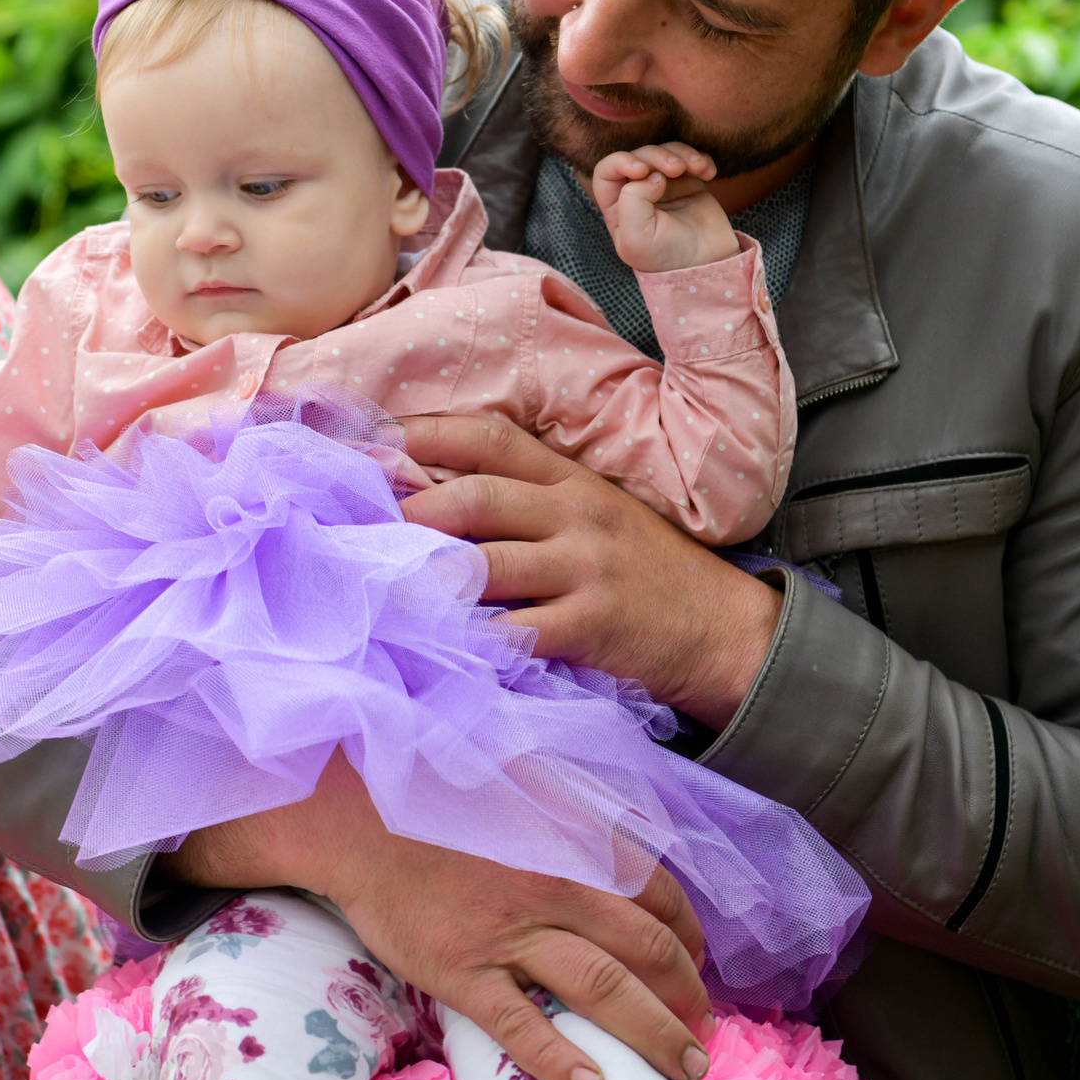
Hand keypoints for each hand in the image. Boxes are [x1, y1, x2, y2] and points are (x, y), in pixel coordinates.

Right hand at [167, 755, 714, 1079]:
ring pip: (602, 990)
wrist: (356, 817)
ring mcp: (509, 934)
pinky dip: (561, 1060)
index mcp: (573, 841)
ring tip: (682, 1066)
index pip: (658, 896)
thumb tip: (627, 836)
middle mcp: (554, 889)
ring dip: (654, 1033)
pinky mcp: (463, 972)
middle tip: (702, 1033)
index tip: (697, 967)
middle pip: (646, 951)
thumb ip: (578, 812)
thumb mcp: (525, 779)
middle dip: (687, 997)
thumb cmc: (438, 795)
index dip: (689, 940)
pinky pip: (521, 1026)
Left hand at [396, 415, 777, 729]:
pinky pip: (519, 633)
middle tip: (358, 523)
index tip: (367, 445)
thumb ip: (526, 498)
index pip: (488, 438)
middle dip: (412, 508)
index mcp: (569, 479)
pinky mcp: (591, 626)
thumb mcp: (592, 513)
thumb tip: (427, 492)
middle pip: (478, 496)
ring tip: (382, 583)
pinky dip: (474, 639)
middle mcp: (575, 514)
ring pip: (489, 563)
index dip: (423, 436)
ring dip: (430, 574)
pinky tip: (441, 643)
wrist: (721, 628)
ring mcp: (585, 569)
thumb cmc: (640, 569)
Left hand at [591, 143, 737, 273]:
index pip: (606, 172)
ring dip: (681, 154)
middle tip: (676, 169)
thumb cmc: (667, 256)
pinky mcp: (688, 182)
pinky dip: (700, 159)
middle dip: (657, 156)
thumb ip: (632, 203)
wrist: (708, 264)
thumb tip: (650, 175)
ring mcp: (663, 185)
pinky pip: (690, 158)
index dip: (620, 161)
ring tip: (697, 167)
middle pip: (639, 157)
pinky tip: (709, 173)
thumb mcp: (638, 238)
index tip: (642, 170)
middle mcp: (637, 192)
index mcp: (617, 207)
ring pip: (665, 152)